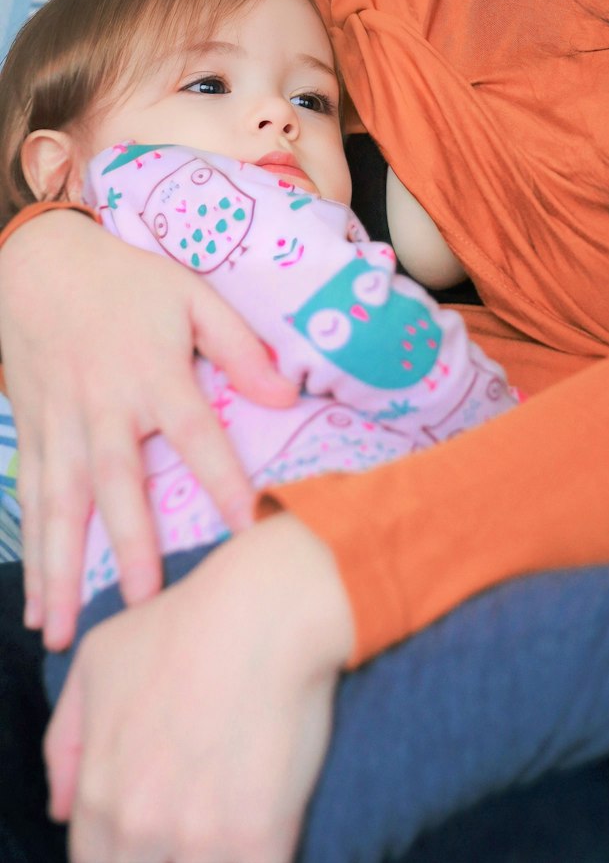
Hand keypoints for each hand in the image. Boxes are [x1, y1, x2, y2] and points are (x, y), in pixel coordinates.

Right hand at [0, 212, 296, 648]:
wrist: (40, 265)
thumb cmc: (129, 283)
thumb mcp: (193, 296)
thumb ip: (240, 347)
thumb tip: (288, 395)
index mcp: (152, 373)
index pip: (194, 432)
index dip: (222, 477)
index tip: (249, 524)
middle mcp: (103, 408)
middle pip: (115, 482)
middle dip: (128, 542)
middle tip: (142, 601)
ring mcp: (61, 427)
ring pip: (60, 507)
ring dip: (61, 572)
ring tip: (62, 632)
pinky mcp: (33, 436)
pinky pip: (32, 502)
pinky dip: (32, 556)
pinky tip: (36, 604)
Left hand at [45, 513, 354, 862]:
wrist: (267, 607)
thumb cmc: (184, 623)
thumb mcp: (97, 662)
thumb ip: (66, 743)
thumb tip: (63, 810)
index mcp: (99, 795)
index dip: (128, 847)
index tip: (161, 823)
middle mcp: (139, 826)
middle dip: (168, 851)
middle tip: (199, 813)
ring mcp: (199, 839)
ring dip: (213, 854)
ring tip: (232, 819)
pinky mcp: (258, 838)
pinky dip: (260, 856)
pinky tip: (267, 830)